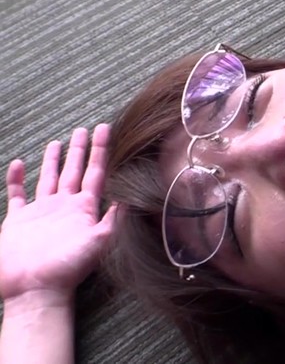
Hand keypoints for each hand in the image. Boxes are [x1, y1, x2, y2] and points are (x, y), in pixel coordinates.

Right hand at [0, 125, 116, 301]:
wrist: (35, 290)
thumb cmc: (69, 268)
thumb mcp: (100, 240)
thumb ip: (115, 217)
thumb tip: (134, 194)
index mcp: (84, 208)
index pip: (97, 172)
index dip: (102, 150)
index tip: (107, 129)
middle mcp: (64, 207)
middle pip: (75, 170)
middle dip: (81, 150)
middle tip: (86, 128)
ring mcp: (41, 212)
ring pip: (49, 178)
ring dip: (53, 160)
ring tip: (57, 141)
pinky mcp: (18, 220)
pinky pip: (16, 194)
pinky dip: (16, 179)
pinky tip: (18, 162)